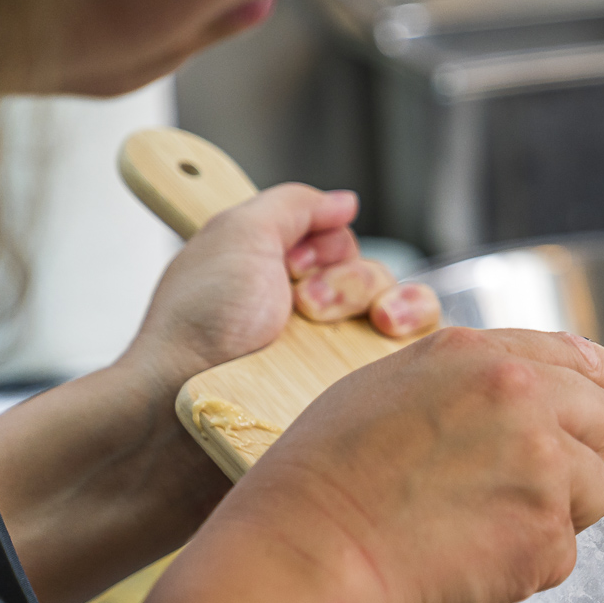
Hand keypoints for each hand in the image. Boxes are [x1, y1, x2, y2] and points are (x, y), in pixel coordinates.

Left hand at [122, 184, 439, 393]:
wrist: (190, 400)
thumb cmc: (199, 323)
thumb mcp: (238, 233)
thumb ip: (294, 205)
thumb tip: (346, 201)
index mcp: (280, 276)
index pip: (342, 245)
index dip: (328, 245)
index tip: (290, 263)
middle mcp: (312, 315)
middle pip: (374, 273)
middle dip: (348, 279)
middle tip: (302, 305)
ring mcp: (336, 355)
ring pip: (401, 308)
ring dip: (383, 300)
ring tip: (350, 324)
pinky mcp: (355, 390)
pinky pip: (409, 353)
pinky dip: (413, 329)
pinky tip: (390, 334)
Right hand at [215, 328, 603, 602]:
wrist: (310, 556)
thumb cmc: (325, 480)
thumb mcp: (390, 388)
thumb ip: (469, 382)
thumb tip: (526, 394)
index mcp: (482, 356)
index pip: (581, 357)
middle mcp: (524, 399)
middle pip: (602, 421)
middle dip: (577, 454)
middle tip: (525, 487)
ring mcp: (543, 467)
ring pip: (595, 491)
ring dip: (555, 512)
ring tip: (477, 525)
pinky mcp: (547, 536)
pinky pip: (565, 550)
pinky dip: (528, 562)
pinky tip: (470, 559)